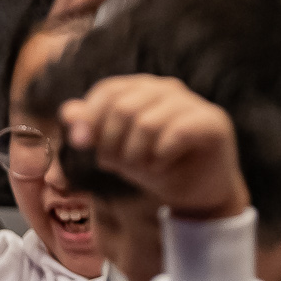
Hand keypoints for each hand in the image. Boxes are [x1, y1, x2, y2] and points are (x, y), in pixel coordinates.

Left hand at [59, 75, 248, 221]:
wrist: (196, 192)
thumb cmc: (155, 166)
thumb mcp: (116, 150)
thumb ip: (93, 130)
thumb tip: (67, 112)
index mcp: (141, 88)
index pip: (107, 91)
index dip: (90, 118)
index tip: (81, 144)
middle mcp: (167, 88)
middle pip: (123, 108)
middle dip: (113, 145)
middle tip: (122, 165)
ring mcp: (192, 102)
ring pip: (147, 123)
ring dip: (138, 156)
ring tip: (146, 167)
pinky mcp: (212, 122)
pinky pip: (175, 133)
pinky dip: (161, 156)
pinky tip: (164, 165)